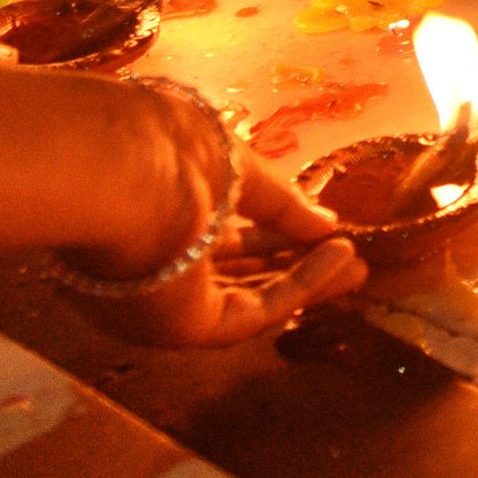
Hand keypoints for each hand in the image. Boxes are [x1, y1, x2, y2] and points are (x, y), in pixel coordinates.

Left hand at [68, 98, 365, 349]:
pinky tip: (339, 260)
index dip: (269, 227)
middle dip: (289, 260)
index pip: (214, 229)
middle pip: (232, 268)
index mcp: (150, 214)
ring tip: (357, 266)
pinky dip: (300, 286)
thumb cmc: (166, 151)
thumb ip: (280, 203)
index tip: (316, 223)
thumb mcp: (236, 168)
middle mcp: (151, 261)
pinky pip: (254, 309)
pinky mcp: (184, 326)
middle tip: (343, 252)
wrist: (121, 175)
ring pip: (245, 294)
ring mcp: (165, 299)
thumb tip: (328, 224)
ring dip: (303, 279)